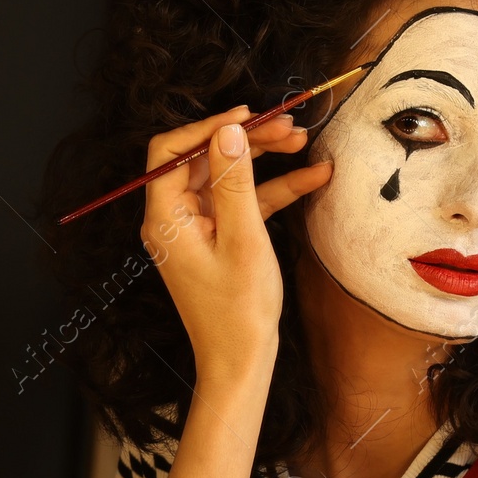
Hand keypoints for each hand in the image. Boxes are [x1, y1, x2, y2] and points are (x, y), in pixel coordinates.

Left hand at [140, 106, 332, 384]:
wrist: (240, 362)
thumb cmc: (238, 310)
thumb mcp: (243, 239)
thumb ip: (235, 182)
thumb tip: (229, 132)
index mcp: (165, 217)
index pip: (172, 152)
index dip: (208, 127)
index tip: (248, 116)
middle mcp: (174, 218)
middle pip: (204, 159)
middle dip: (246, 139)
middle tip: (288, 126)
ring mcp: (196, 228)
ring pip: (227, 177)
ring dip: (264, 159)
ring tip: (303, 141)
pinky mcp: (217, 239)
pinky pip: (242, 202)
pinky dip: (273, 189)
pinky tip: (312, 177)